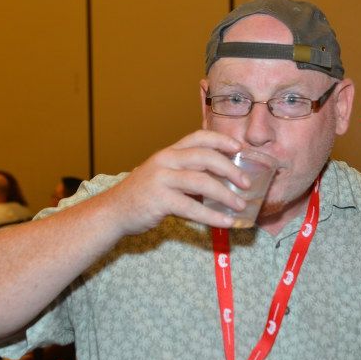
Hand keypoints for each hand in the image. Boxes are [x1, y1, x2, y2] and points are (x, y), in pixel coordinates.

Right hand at [103, 130, 249, 234]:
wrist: (114, 211)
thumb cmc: (143, 195)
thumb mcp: (163, 176)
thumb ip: (186, 173)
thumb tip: (220, 181)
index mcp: (169, 152)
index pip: (198, 137)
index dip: (221, 140)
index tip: (239, 148)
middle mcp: (165, 161)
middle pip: (204, 157)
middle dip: (230, 169)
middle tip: (246, 182)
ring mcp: (161, 179)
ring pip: (201, 182)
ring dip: (225, 194)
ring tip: (240, 205)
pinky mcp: (159, 200)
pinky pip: (192, 208)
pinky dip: (212, 216)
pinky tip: (225, 222)